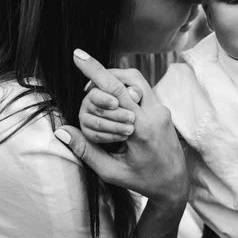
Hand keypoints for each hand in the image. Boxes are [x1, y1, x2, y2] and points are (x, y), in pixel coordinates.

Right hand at [54, 49, 188, 208]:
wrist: (175, 183)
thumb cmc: (143, 180)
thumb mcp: (111, 172)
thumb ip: (86, 151)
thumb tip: (62, 131)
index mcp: (142, 128)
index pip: (115, 91)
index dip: (95, 70)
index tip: (78, 54)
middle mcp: (155, 114)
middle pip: (129, 78)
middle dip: (105, 75)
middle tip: (87, 89)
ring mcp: (162, 110)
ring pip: (137, 81)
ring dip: (116, 83)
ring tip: (99, 98)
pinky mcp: (163, 111)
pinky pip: (143, 91)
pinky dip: (126, 92)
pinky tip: (115, 106)